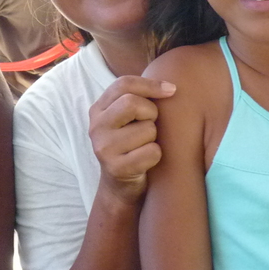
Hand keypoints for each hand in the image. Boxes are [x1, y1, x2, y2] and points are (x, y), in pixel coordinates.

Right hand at [88, 76, 174, 202]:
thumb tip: (171, 88)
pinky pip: (152, 151)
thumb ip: (138, 98)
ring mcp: (103, 148)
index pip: (124, 84)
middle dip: (151, 113)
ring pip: (147, 129)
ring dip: (154, 138)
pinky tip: (146, 161)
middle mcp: (96, 126)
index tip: (172, 90)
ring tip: (144, 146)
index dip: (150, 84)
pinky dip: (156, 155)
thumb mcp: (127, 119)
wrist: (120, 186)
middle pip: (132, 103)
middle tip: (150, 125)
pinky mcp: (115, 168)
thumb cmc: (132, 145)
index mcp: (98, 109)